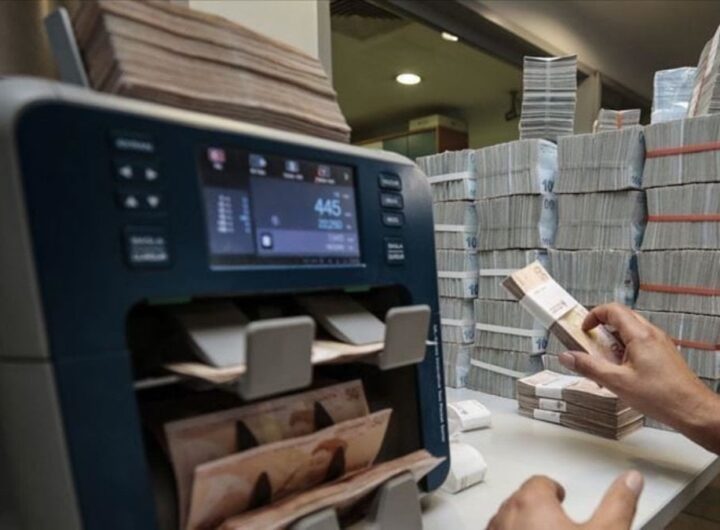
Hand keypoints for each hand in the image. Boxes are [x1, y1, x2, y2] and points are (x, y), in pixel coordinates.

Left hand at [487, 471, 642, 529]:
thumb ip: (619, 504)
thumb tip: (631, 479)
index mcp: (531, 503)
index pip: (539, 483)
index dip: (553, 490)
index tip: (561, 497)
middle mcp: (505, 517)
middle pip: (520, 501)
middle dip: (538, 509)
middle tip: (556, 522)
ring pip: (506, 523)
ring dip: (521, 526)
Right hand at [558, 303, 719, 451]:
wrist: (693, 410)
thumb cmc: (663, 397)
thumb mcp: (616, 382)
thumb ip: (589, 367)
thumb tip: (567, 357)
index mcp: (640, 335)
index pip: (612, 310)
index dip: (593, 316)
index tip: (584, 329)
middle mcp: (652, 335)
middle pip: (621, 319)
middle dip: (602, 330)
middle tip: (590, 345)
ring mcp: (660, 344)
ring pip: (630, 332)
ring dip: (613, 343)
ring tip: (605, 364)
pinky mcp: (664, 355)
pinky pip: (640, 344)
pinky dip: (625, 352)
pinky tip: (621, 373)